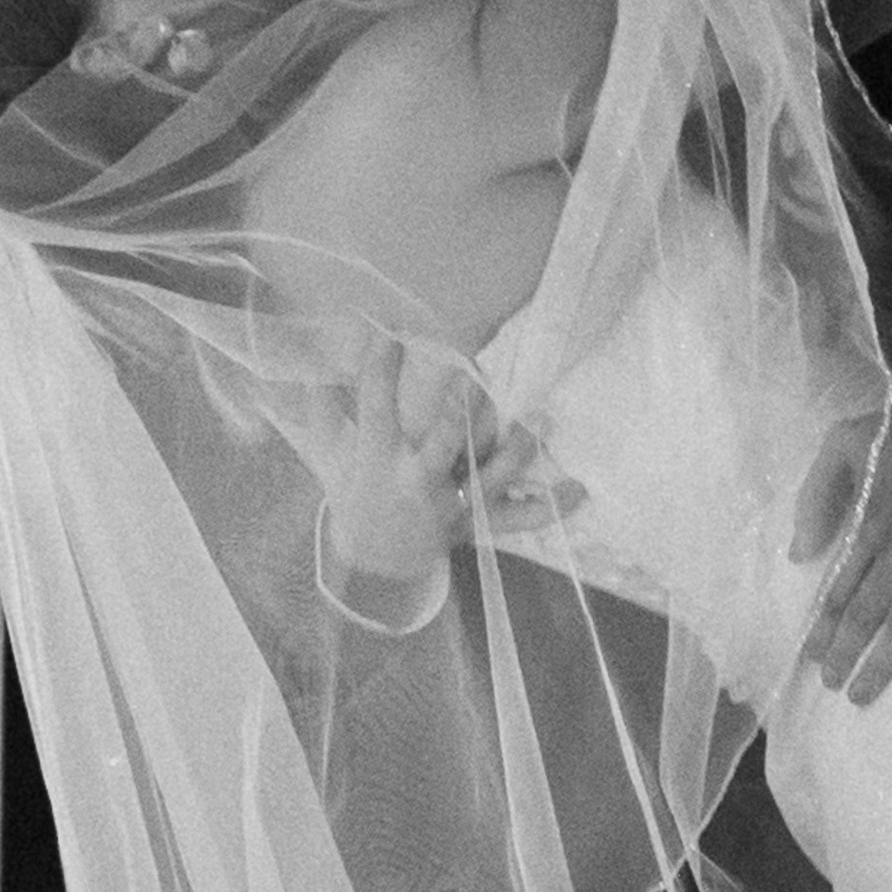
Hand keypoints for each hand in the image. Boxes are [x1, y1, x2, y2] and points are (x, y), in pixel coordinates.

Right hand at [321, 340, 554, 624]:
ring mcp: (451, 504)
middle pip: (439, 446)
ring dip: (514, 454)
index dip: (380, 368)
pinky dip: (550, 508)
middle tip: (469, 378)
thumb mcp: (329, 450)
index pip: (375, 406)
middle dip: (455, 417)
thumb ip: (321, 405)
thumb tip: (312, 356)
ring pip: (488, 479)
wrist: (374, 561)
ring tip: (535, 426)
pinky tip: (579, 489)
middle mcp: (417, 481)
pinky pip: (518, 518)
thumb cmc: (353, 490)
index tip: (389, 330)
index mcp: (378, 457)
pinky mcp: (477, 521)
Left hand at [791, 386, 891, 704]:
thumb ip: (817, 496)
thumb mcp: (845, 442)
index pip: (839, 586)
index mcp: (871, 517)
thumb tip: (799, 554)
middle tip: (833, 685)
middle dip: (846, 654)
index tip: (809, 656)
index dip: (822, 626)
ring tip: (862, 693)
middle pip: (868, 613)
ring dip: (881, 661)